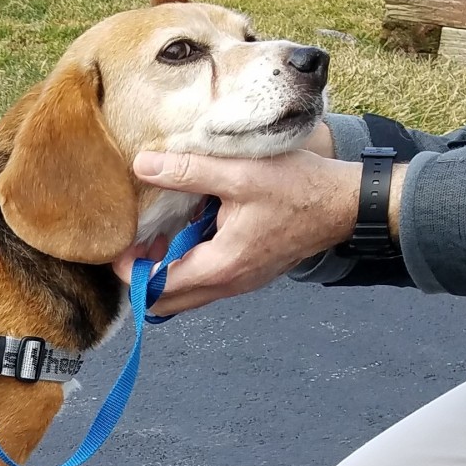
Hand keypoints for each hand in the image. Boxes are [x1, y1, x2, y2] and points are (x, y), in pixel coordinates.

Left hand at [113, 144, 364, 316]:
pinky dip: (187, 262)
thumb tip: (142, 165)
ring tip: (157, 231)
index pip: (155, 286)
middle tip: (134, 240)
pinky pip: (206, 279)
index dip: (129, 269)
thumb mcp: (240, 174)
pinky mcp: (248, 272)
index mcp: (220, 267)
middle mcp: (227, 284)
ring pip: (185, 292)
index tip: (118, 241)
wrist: (347, 205)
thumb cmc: (299, 189)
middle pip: (165, 301)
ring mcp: (239, 282)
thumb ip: (188, 171)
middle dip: (142, 275)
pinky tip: (187, 229)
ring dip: (164, 268)